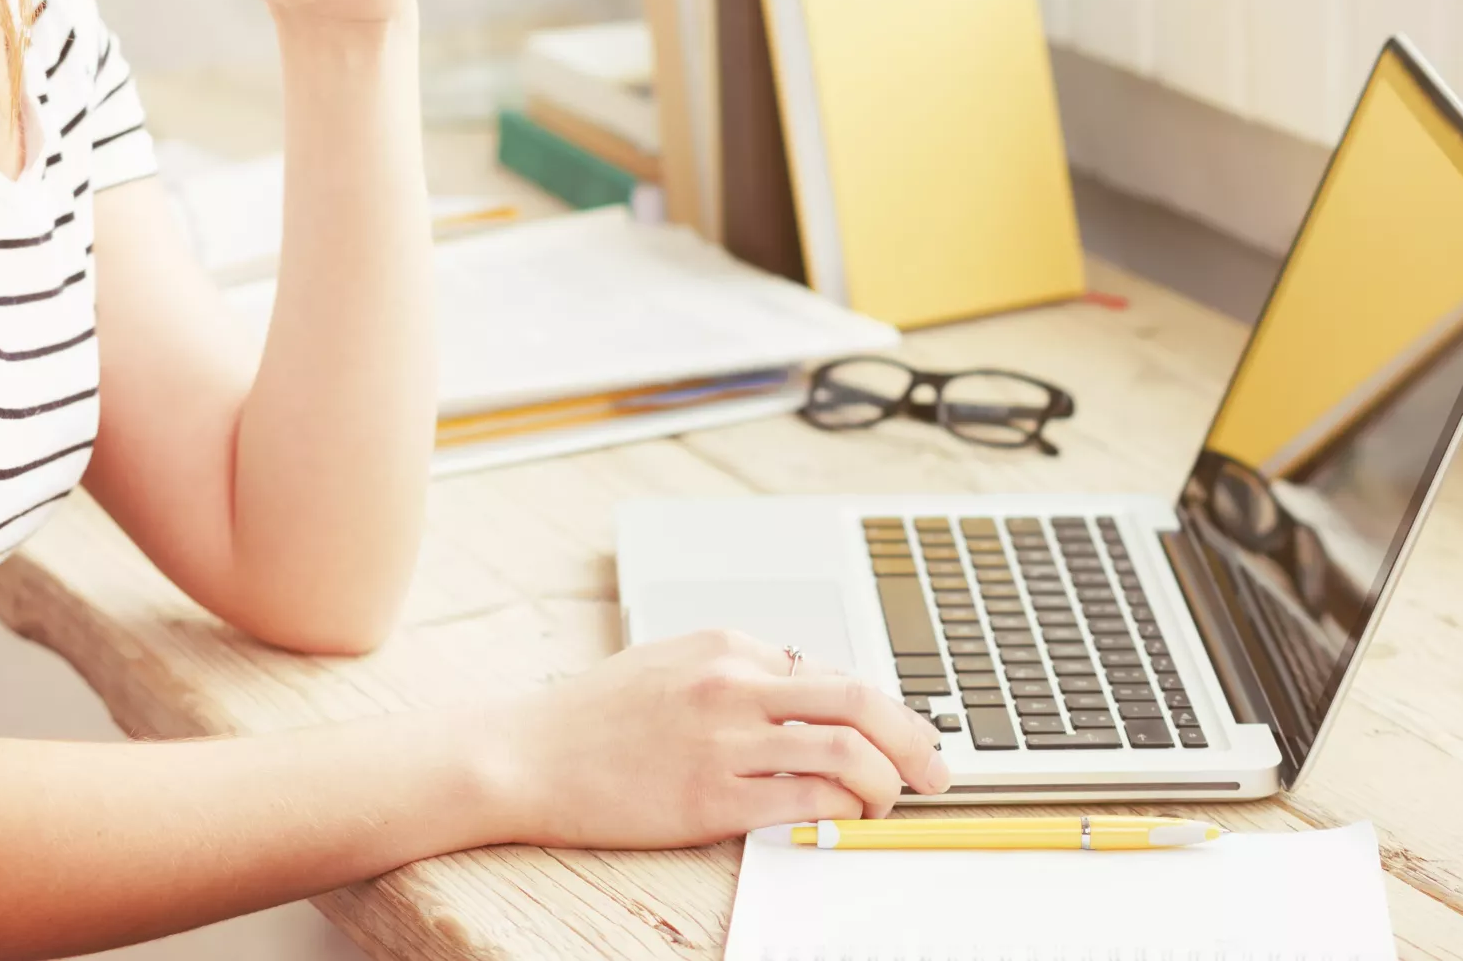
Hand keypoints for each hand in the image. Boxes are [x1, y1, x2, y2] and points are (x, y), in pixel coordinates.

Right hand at [490, 630, 950, 850]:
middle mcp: (734, 684)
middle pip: (859, 702)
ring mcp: (725, 742)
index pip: (833, 673)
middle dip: (914, 738)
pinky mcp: (710, 797)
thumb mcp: (673, 661)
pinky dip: (841, 810)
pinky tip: (846, 819)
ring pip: (844, 751)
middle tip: (937, 768)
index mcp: (728, 645)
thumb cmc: (595, 716)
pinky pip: (805, 800)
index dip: (881, 710)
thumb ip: (740, 671)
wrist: (525, 755)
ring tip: (890, 801)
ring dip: (885, 781)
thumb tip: (811, 691)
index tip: (903, 734)